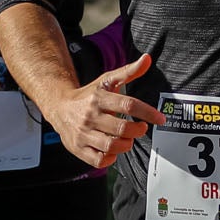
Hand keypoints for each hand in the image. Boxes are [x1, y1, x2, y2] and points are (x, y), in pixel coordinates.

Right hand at [49, 51, 159, 168]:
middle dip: (137, 130)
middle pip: (122, 128)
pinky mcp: (78, 148)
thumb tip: (147, 59)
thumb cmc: (88, 96)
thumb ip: (128, 71)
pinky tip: (113, 150)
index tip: (160, 119)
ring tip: (128, 139)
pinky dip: (111, 158)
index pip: (128, 104)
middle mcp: (90, 116)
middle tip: (141, 128)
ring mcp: (83, 133)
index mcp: (99, 98)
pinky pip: (99, 160)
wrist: (58, 108)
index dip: (148, 113)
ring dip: (126, 145)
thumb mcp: (107, 81)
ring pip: (111, 145)